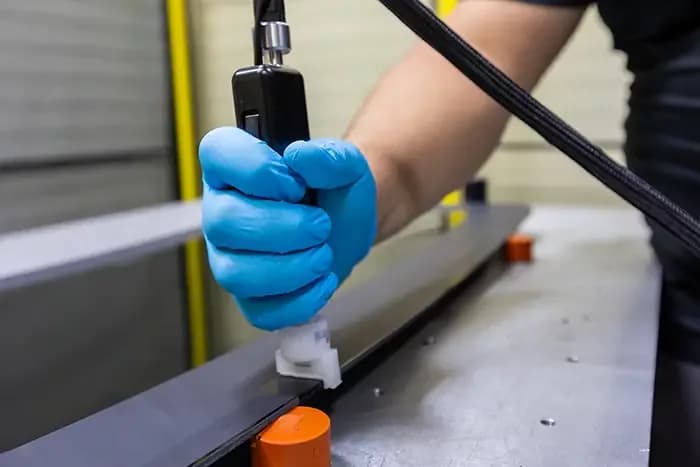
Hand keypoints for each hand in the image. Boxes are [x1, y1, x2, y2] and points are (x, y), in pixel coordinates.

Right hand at [199, 127, 376, 330]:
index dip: (256, 169)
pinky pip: (259, 311)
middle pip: (222, 223)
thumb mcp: (345, 163)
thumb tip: (300, 157)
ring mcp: (230, 258)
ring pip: (234, 274)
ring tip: (323, 254)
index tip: (294, 184)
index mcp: (233, 167)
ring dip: (290, 268)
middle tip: (321, 225)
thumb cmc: (335, 190)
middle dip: (282, 228)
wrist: (349, 227)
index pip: (216, 155)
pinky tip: (322, 280)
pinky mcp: (250, 297)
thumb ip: (329, 156)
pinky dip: (299, 300)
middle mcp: (221, 211)